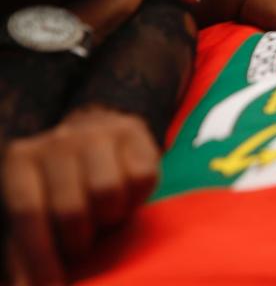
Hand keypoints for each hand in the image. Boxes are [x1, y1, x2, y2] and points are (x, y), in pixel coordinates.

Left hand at [2, 108, 158, 284]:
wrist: (94, 136)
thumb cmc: (58, 188)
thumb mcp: (34, 216)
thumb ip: (24, 253)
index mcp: (21, 160)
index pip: (28, 211)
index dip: (40, 255)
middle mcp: (58, 140)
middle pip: (71, 208)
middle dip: (79, 240)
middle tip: (82, 245)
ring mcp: (98, 132)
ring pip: (109, 192)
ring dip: (110, 216)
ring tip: (102, 216)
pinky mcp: (135, 131)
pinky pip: (143, 177)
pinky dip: (137, 196)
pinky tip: (125, 194)